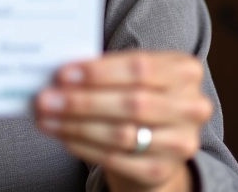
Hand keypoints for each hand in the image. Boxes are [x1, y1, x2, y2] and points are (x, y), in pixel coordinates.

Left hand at [35, 51, 212, 191]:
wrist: (156, 142)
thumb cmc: (136, 94)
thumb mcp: (131, 74)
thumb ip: (105, 70)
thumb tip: (59, 73)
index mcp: (184, 71)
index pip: (139, 67)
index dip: (99, 72)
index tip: (63, 74)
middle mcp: (191, 106)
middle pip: (131, 103)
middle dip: (82, 101)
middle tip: (46, 98)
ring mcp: (180, 143)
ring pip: (121, 133)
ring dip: (76, 125)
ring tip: (46, 117)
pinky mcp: (162, 171)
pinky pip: (116, 158)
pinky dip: (83, 146)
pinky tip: (62, 136)